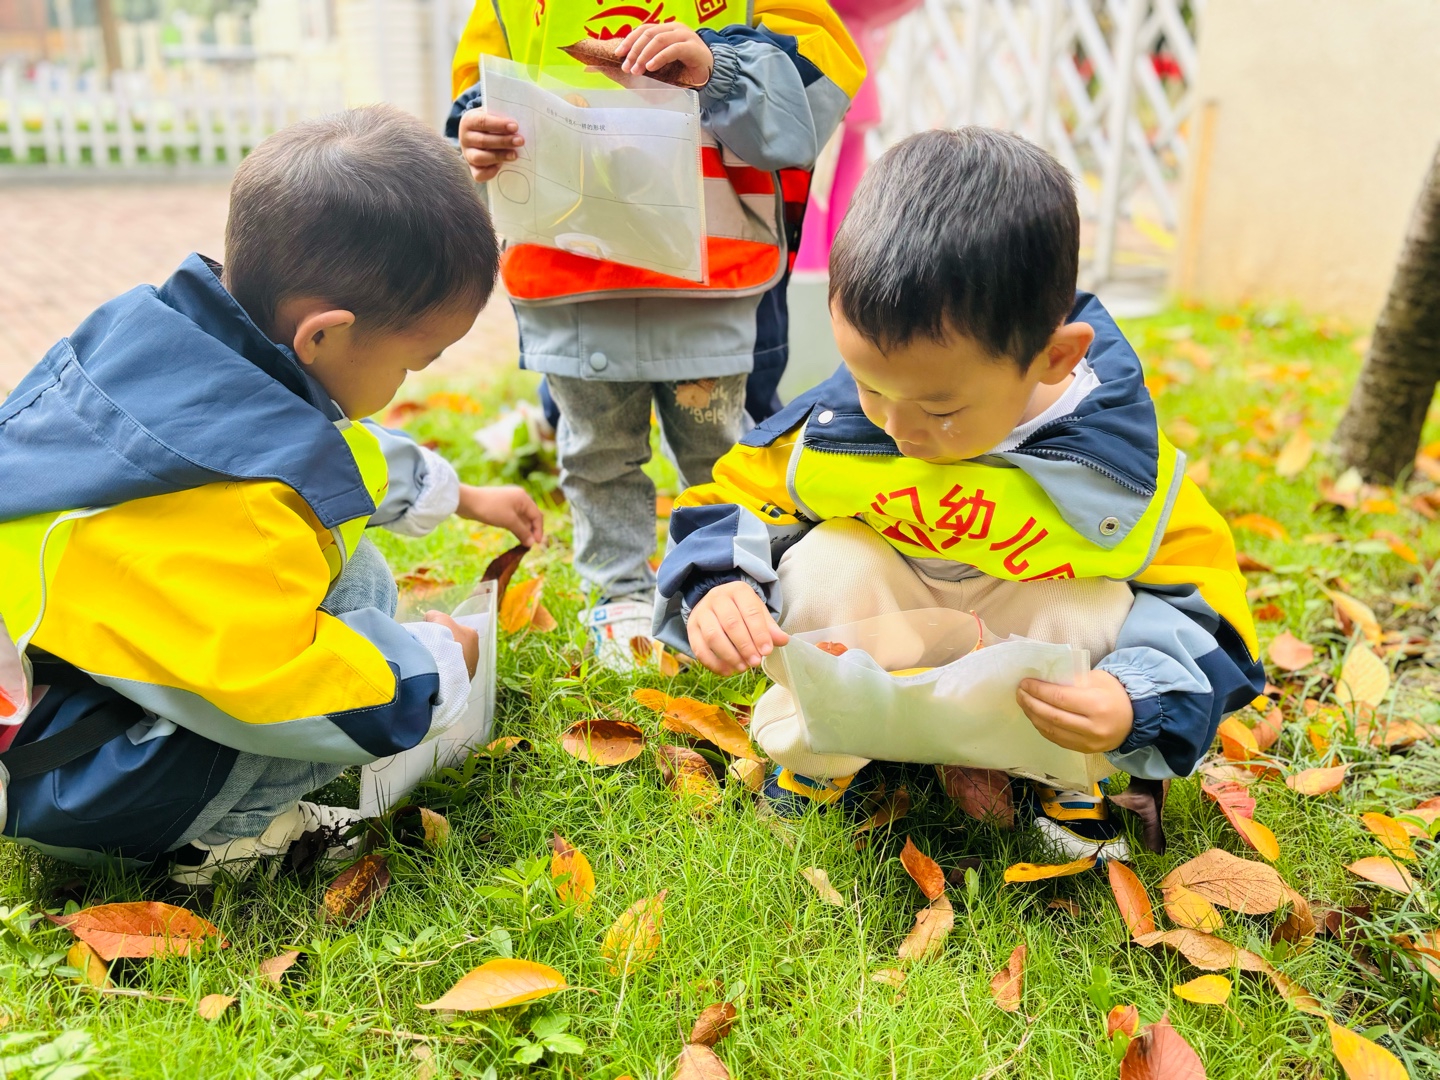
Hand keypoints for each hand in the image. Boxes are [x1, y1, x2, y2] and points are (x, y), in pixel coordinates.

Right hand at [426, 611, 479, 678]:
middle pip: (455, 646)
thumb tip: (430, 618)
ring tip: (433, 663)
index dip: (441, 631)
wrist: (444, 670)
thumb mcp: (437, 619)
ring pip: (454, 661)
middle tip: (431, 650)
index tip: (431, 637)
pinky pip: (451, 674)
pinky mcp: (463, 682)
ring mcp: (470, 669)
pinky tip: (436, 673)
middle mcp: (475, 652)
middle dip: (445, 647)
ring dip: (444, 661)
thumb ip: (434, 616)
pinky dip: (444, 673)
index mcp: (472, 635)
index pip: (455, 630)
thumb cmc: (443, 641)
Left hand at [456, 484, 543, 545]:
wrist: (468, 501)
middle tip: (530, 544)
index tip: (537, 544)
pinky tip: (515, 535)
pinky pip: (513, 518)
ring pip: (521, 518)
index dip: (539, 530)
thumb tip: (532, 543)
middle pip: (530, 516)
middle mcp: (518, 498)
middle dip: (531, 530)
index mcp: (523, 498)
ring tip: (523, 542)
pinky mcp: (501, 506)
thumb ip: (523, 532)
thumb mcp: (509, 521)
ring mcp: (510, 502)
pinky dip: (515, 526)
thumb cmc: (490, 509)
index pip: (537, 515)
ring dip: (523, 530)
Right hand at [458, 109, 523, 181]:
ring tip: (514, 155)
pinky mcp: (472, 168)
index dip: (499, 125)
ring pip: (479, 158)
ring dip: (499, 156)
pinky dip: (490, 172)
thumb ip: (502, 117)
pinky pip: (478, 174)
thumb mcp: (493, 115)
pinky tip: (501, 166)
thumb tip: (517, 126)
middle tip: (520, 141)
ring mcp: (467, 154)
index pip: (482, 122)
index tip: (515, 127)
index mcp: (469, 120)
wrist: (479, 134)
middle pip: (483, 141)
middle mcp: (465, 138)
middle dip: (503, 141)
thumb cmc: (491, 123)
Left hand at [614, 23, 713, 86]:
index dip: (629, 40)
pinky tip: (651, 67)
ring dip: (644, 55)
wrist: (713, 76)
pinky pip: (673, 49)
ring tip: (636, 70)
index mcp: (667, 30)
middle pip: (648, 33)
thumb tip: (626, 66)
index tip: (618, 53)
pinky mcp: (693, 47)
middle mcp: (675, 29)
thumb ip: (649, 62)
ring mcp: (685, 36)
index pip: (644, 30)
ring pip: (658, 39)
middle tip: (627, 67)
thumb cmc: (686, 72)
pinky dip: (659, 57)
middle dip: (634, 50)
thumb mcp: (664, 65)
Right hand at [687, 581, 788, 675]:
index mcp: (738, 590)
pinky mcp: (691, 628)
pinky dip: (714, 663)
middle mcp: (717, 598)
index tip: (767, 651)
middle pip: (731, 623)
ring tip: (742, 668)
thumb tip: (782, 641)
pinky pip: (699, 648)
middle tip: (755, 662)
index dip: (759, 633)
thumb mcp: (758, 612)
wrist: (715, 604)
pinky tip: (727, 671)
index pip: (750, 611)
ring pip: (713, 636)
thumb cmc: (741, 610)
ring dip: (729, 655)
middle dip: (745, 646)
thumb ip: (769, 627)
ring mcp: (701, 612)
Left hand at [1017, 669, 1133, 753]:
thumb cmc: (1115, 693)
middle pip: (1052, 716)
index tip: (1025, 683)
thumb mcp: (1097, 679)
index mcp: (1097, 705)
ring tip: (1024, 703)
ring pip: (1052, 730)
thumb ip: (1071, 681)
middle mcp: (1093, 727)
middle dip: (1031, 703)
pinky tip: (1035, 716)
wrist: (1136, 718)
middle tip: (1019, 692)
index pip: (1059, 698)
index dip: (1038, 691)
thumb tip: (1042, 680)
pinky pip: (1057, 739)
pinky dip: (1042, 727)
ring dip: (1033, 716)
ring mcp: (1089, 743)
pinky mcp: (1085, 751)